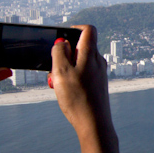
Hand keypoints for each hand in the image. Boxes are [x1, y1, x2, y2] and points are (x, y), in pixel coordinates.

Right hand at [49, 25, 113, 142]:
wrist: (94, 124)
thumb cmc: (78, 98)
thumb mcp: (61, 71)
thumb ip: (59, 52)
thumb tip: (62, 42)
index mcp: (90, 54)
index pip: (88, 30)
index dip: (74, 28)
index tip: (61, 37)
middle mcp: (98, 61)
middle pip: (80, 47)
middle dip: (64, 54)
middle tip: (54, 67)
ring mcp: (99, 73)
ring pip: (79, 62)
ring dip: (65, 68)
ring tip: (57, 83)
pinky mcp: (97, 85)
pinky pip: (82, 74)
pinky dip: (71, 78)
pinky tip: (64, 92)